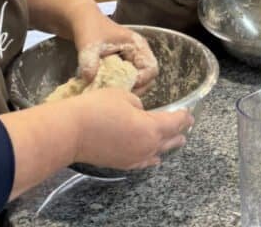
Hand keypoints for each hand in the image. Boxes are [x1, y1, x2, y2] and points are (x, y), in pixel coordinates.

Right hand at [70, 88, 193, 169]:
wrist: (71, 132)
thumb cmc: (96, 109)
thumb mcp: (122, 96)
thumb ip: (137, 105)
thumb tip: (138, 112)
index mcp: (151, 128)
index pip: (174, 122)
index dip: (183, 117)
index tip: (189, 114)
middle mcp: (147, 146)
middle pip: (169, 140)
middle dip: (179, 133)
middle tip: (187, 128)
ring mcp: (134, 157)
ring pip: (157, 152)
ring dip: (167, 146)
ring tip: (176, 143)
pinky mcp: (121, 164)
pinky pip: (144, 161)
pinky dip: (152, 158)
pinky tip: (154, 159)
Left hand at [73, 12, 157, 94]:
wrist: (82, 22)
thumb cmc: (90, 28)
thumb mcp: (89, 44)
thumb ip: (89, 61)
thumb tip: (89, 79)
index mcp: (137, 45)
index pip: (151, 68)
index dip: (141, 80)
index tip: (125, 85)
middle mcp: (139, 54)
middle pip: (148, 79)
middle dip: (135, 89)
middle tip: (117, 95)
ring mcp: (132, 62)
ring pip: (139, 83)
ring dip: (127, 90)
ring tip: (112, 94)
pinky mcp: (123, 68)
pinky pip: (127, 82)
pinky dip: (120, 88)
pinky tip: (107, 90)